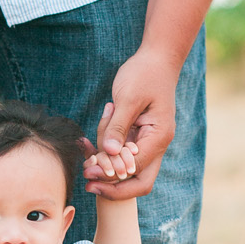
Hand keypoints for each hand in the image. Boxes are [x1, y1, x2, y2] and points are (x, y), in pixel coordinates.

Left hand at [93, 1, 176, 201]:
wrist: (157, 58)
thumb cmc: (144, 74)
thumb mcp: (128, 97)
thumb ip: (117, 126)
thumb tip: (107, 152)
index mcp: (159, 136)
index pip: (136, 169)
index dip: (112, 175)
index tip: (88, 173)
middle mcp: (158, 144)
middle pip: (139, 181)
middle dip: (114, 185)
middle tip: (88, 183)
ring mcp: (150, 141)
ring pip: (130, 170)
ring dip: (108, 168)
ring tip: (85, 157)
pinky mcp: (140, 136)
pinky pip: (124, 154)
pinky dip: (108, 153)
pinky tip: (88, 147)